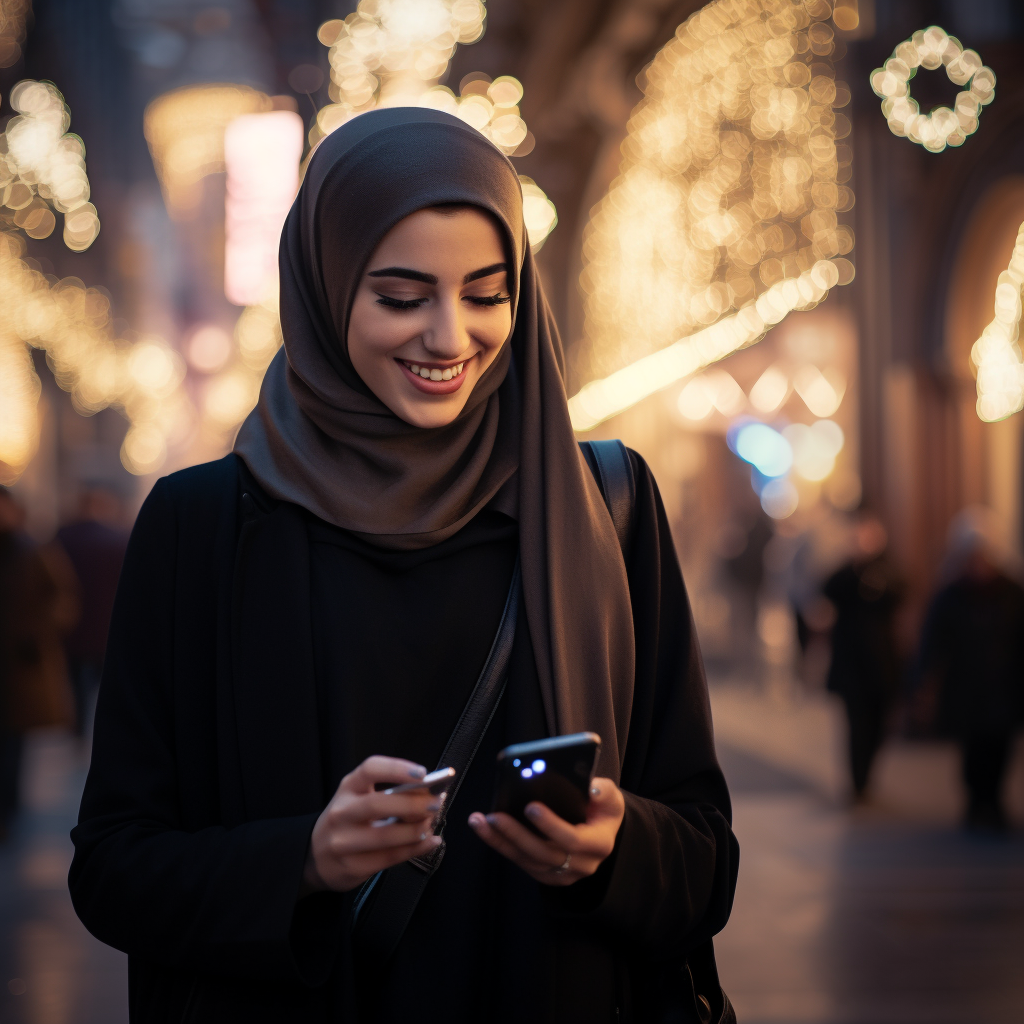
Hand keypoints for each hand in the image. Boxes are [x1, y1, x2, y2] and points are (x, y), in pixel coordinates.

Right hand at [302, 756, 442, 894]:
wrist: (315, 856)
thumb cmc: (348, 819)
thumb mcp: (359, 798)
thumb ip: (389, 794)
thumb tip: (430, 793)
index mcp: (348, 787)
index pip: (370, 769)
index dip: (397, 769)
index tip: (423, 773)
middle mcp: (341, 812)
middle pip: (378, 804)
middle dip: (412, 804)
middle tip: (436, 803)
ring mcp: (343, 842)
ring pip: (386, 836)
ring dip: (416, 830)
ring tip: (431, 824)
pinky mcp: (351, 867)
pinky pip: (389, 858)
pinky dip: (416, 849)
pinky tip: (430, 842)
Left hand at [467, 777, 624, 885]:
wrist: (600, 830)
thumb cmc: (602, 808)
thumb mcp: (611, 797)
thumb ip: (603, 791)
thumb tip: (591, 787)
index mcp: (598, 845)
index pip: (572, 839)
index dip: (550, 825)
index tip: (530, 806)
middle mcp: (581, 865)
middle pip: (544, 854)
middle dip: (517, 835)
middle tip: (495, 816)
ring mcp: (562, 873)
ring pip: (527, 861)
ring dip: (501, 841)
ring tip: (480, 821)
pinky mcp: (545, 874)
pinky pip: (520, 862)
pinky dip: (500, 845)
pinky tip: (484, 829)